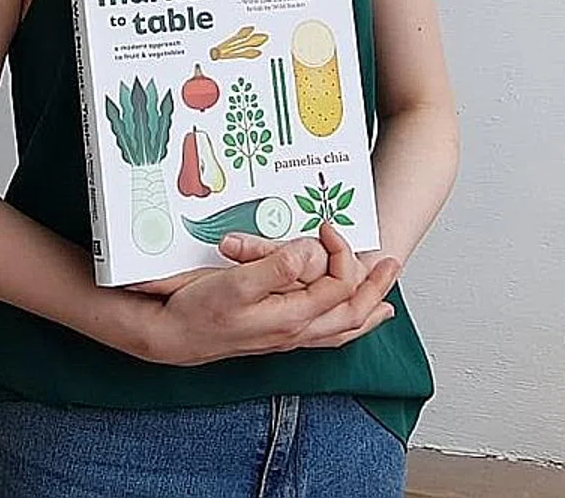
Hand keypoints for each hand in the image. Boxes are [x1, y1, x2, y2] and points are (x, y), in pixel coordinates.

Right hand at [130, 225, 399, 365]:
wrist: (173, 335)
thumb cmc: (198, 310)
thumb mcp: (236, 284)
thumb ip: (277, 268)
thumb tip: (310, 254)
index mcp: (292, 317)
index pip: (338, 285)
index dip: (341, 252)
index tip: (326, 226)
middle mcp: (296, 331)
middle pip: (352, 313)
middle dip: (375, 288)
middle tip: (391, 264)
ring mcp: (287, 337)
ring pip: (341, 329)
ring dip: (367, 311)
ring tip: (385, 301)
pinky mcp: (276, 337)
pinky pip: (324, 337)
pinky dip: (345, 329)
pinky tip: (347, 324)